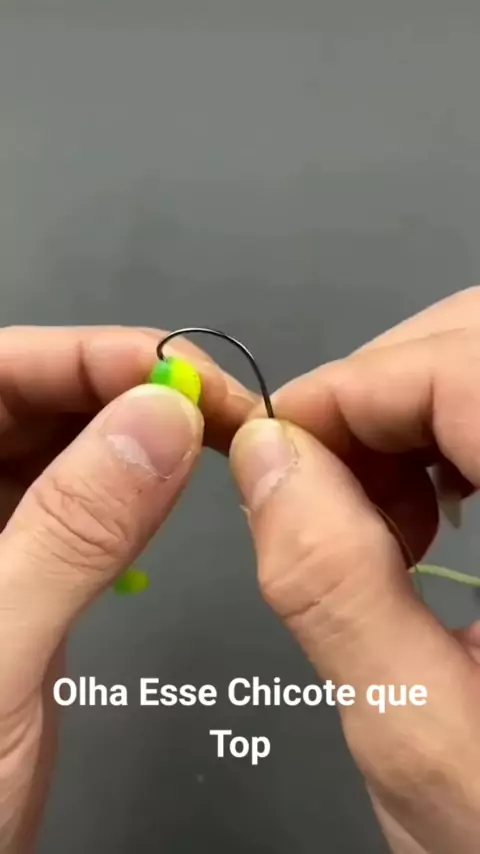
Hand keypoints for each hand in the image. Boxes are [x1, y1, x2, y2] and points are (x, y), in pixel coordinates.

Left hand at [0, 325, 255, 853]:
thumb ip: (73, 530)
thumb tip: (161, 418)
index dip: (90, 355)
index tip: (181, 375)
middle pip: (29, 397)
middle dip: (123, 387)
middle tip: (212, 407)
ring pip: (56, 444)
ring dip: (132, 432)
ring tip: (205, 436)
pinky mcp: (16, 570)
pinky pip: (73, 503)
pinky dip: (126, 489)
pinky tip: (162, 494)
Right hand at [230, 287, 479, 852]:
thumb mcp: (416, 731)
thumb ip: (333, 585)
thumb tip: (265, 456)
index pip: (467, 372)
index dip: (352, 389)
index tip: (270, 447)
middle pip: (479, 344)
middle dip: (377, 392)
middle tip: (317, 484)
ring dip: (406, 413)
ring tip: (374, 518)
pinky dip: (443, 434)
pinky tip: (423, 513)